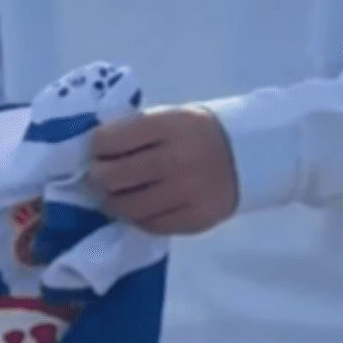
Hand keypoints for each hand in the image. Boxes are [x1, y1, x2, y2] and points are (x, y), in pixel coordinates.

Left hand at [88, 106, 239, 234]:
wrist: (248, 155)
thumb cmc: (195, 132)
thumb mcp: (167, 116)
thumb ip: (134, 131)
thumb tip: (95, 150)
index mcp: (167, 126)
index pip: (111, 140)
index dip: (96, 147)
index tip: (96, 150)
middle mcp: (176, 159)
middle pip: (115, 176)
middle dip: (99, 176)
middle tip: (98, 175)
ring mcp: (187, 193)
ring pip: (129, 207)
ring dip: (113, 202)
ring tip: (113, 195)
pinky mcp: (195, 219)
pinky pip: (151, 225)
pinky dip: (137, 218)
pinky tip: (137, 208)